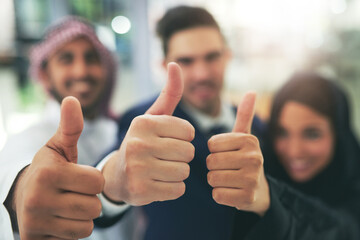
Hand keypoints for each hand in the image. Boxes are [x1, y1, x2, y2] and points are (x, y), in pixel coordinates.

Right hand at [13, 97, 103, 238]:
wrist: (23, 197)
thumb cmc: (49, 169)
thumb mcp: (58, 147)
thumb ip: (70, 127)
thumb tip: (72, 98)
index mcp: (48, 173)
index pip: (98, 183)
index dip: (93, 180)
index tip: (79, 177)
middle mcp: (38, 198)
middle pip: (94, 206)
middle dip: (89, 200)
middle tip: (73, 193)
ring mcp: (36, 222)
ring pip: (87, 225)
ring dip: (83, 216)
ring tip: (68, 205)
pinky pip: (76, 239)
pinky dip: (73, 230)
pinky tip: (61, 219)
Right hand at [102, 62, 194, 205]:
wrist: (117, 176)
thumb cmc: (142, 142)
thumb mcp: (153, 117)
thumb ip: (169, 93)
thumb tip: (174, 64)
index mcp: (143, 123)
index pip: (189, 132)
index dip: (183, 138)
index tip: (166, 140)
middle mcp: (138, 143)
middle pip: (189, 152)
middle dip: (181, 156)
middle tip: (162, 157)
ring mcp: (137, 168)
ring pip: (184, 171)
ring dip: (177, 173)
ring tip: (159, 170)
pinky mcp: (140, 191)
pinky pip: (178, 190)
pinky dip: (172, 189)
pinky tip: (157, 183)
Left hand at [206, 92, 269, 215]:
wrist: (259, 190)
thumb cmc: (244, 159)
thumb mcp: (244, 137)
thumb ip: (245, 114)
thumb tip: (252, 91)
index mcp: (249, 140)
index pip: (212, 144)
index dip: (214, 151)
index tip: (227, 153)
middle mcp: (254, 158)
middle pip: (211, 161)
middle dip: (214, 166)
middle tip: (228, 168)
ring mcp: (252, 179)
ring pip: (212, 178)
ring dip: (216, 181)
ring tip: (230, 179)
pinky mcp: (247, 198)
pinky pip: (217, 195)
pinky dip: (220, 195)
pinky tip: (231, 191)